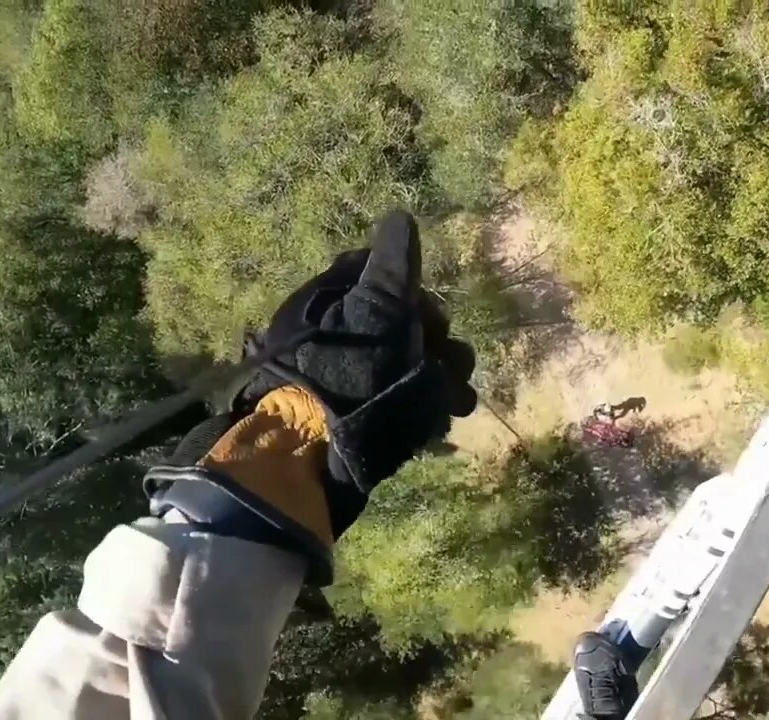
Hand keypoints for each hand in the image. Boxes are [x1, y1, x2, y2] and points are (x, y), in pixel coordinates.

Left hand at [145, 211, 475, 584]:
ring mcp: (344, 376)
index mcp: (332, 300)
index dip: (417, 293)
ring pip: (407, 363)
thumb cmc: (351, 374)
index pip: (384, 274)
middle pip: (402, 322)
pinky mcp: (353, 415)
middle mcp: (335, 333)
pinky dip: (423, 407)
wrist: (312, 455)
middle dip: (437, 343)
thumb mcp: (377, 310)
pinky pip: (398, 399)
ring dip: (441, 378)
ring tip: (456, 402)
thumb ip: (393, 264)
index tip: (432, 317)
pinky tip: (439, 422)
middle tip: (450, 365)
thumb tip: (401, 215)